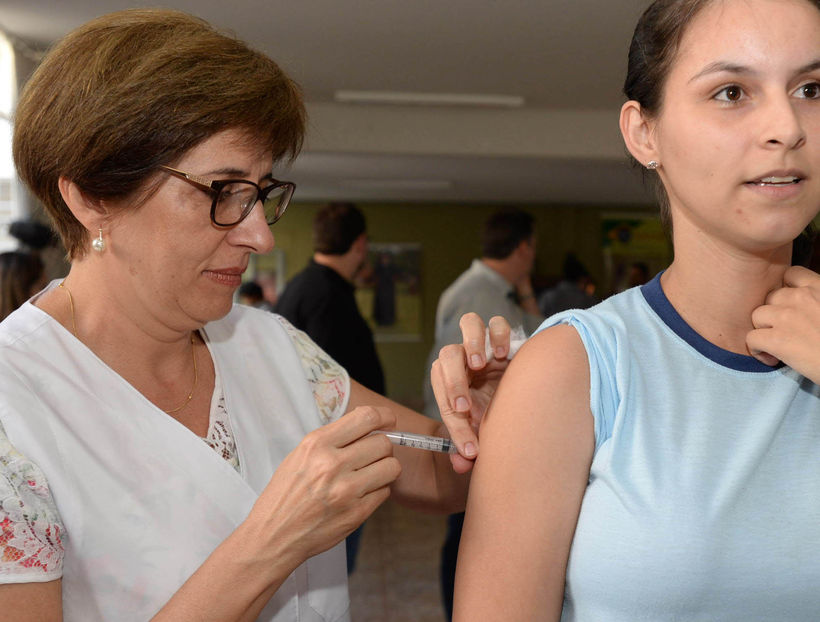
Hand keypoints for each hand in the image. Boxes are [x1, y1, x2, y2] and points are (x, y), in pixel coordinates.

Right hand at [247, 406, 400, 565]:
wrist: (274, 534)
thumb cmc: (286, 494)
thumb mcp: (300, 455)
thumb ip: (333, 439)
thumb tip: (369, 426)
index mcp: (317, 444)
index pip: (366, 417)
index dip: (384, 416)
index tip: (389, 421)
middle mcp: (332, 464)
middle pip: (383, 443)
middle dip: (383, 447)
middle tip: (373, 454)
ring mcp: (347, 490)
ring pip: (391, 467)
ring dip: (385, 469)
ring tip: (371, 474)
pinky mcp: (357, 513)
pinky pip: (385, 492)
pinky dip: (378, 491)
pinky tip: (361, 494)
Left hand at [430, 313, 512, 471]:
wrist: (525, 392)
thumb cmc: (497, 410)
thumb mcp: (483, 430)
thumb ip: (469, 445)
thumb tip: (460, 465)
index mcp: (453, 379)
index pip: (441, 390)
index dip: (450, 417)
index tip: (467, 443)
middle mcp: (465, 358)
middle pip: (446, 355)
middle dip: (452, 382)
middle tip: (465, 407)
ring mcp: (485, 344)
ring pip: (468, 323)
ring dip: (471, 342)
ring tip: (480, 365)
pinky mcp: (505, 337)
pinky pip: (497, 323)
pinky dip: (499, 335)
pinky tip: (504, 356)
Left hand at [748, 266, 819, 382]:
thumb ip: (815, 300)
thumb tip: (799, 305)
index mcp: (819, 288)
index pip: (791, 274)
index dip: (786, 290)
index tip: (792, 307)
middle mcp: (801, 297)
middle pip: (770, 297)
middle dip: (774, 314)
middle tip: (786, 331)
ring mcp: (787, 317)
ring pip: (757, 316)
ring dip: (764, 331)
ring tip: (778, 345)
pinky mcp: (776, 339)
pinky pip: (751, 338)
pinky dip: (758, 351)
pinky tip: (773, 359)